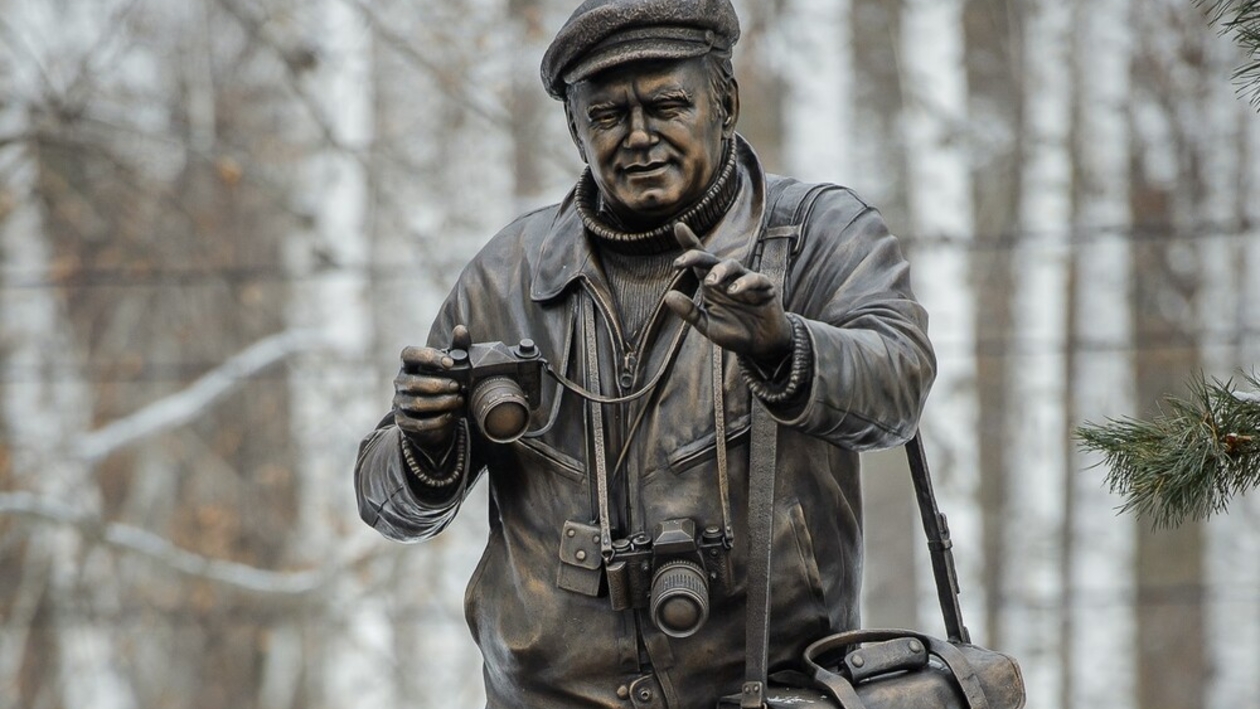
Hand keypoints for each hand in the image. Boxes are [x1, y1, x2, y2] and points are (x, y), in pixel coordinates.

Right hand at [393, 325, 471, 447]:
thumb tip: (461, 329)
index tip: (450, 363)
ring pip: (416, 403)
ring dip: (440, 402)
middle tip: (458, 386)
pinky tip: (451, 415)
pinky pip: (418, 423)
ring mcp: (400, 403)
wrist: (437, 418)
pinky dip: (437, 420)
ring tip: (459, 400)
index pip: (409, 354)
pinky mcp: (404, 422)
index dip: (427, 357)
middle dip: (437, 384)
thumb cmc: (444, 384)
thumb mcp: (452, 367)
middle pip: (412, 382)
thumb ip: (457, 348)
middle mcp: (400, 382)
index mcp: (409, 365)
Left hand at [663, 223, 792, 364]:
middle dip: (696, 256)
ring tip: (710, 282)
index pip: (699, 260)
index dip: (690, 242)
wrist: (761, 347)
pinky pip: (756, 279)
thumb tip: (668, 296)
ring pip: (733, 265)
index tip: (678, 227)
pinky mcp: (765, 289)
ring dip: (720, 270)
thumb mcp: (706, 325)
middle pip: (712, 259)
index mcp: (712, 283)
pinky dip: (745, 283)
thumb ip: (689, 312)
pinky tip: (734, 290)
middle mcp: (728, 278)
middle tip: (680, 263)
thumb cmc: (734, 332)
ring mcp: (747, 281)